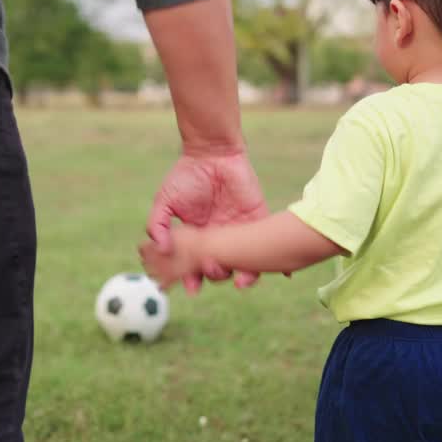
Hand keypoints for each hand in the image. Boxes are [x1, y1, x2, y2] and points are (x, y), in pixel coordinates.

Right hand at [146, 150, 267, 294]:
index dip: (192, 280)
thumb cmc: (186, 175)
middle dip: (216, 276)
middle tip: (212, 270)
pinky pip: (268, 241)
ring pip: (244, 262)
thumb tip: (160, 248)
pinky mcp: (257, 219)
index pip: (195, 267)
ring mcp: (239, 231)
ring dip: (244, 277)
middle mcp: (219, 239)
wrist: (210, 153)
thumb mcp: (165, 201)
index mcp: (198, 238)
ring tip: (240, 282)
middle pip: (220, 269)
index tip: (191, 288)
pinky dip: (279, 260)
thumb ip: (157, 224)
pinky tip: (283, 274)